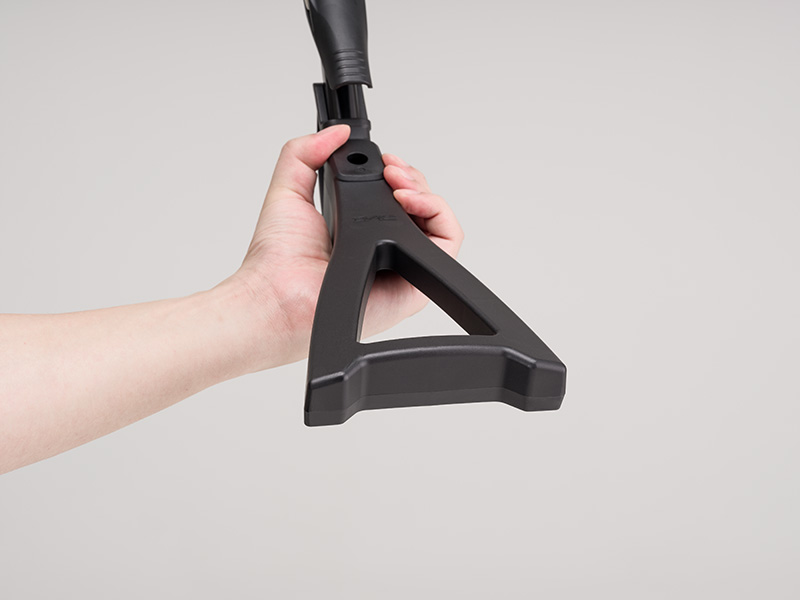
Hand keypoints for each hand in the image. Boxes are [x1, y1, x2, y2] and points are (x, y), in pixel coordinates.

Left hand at [228, 125, 463, 365]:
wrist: (278, 294)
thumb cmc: (278, 260)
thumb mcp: (288, 190)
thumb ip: (303, 153)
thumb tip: (335, 132)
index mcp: (360, 233)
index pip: (397, 199)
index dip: (398, 175)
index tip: (385, 162)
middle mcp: (384, 252)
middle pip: (422, 207)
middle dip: (412, 178)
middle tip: (392, 172)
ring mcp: (402, 269)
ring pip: (439, 222)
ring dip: (427, 193)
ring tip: (400, 185)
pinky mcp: (416, 286)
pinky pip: (448, 243)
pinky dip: (440, 214)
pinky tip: (411, 202)